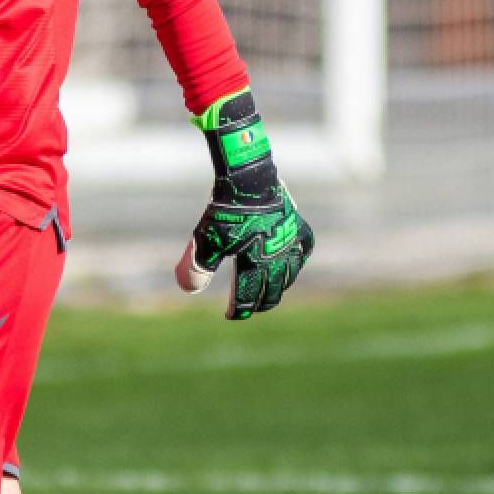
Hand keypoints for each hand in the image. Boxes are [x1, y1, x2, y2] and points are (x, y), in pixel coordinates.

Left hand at [174, 89, 315, 319]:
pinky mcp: (296, 223)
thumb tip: (189, 289)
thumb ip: (197, 267)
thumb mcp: (206, 239)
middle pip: (273, 290)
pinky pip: (304, 246)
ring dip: (281, 285)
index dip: (239, 310)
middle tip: (252, 307)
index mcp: (256, 264)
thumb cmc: (227, 209)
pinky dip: (300, 257)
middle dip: (261, 303)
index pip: (249, 297)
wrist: (249, 177)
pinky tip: (295, 260)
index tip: (231, 315)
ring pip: (291, 273)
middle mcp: (278, 257)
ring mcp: (290, 240)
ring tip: (273, 289)